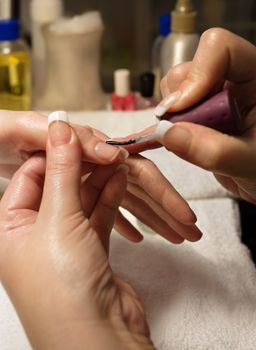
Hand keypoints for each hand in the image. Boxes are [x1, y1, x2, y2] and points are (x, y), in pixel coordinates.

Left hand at [0, 118, 154, 349]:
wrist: (100, 337)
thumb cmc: (62, 286)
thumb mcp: (57, 219)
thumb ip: (61, 171)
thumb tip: (60, 129)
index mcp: (10, 226)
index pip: (32, 175)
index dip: (56, 154)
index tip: (80, 138)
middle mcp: (35, 233)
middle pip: (60, 186)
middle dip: (83, 167)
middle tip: (107, 150)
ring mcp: (64, 242)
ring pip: (83, 200)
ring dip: (101, 181)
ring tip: (119, 162)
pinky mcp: (90, 250)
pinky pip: (98, 216)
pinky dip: (110, 199)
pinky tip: (121, 181)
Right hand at [129, 28, 255, 203]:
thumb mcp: (248, 162)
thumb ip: (214, 150)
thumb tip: (166, 133)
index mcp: (255, 78)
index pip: (220, 48)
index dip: (196, 74)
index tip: (181, 109)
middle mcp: (232, 81)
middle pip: (190, 69)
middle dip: (177, 101)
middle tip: (179, 131)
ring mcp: (212, 98)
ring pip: (175, 88)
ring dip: (171, 116)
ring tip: (183, 141)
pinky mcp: (198, 114)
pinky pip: (171, 110)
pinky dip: (163, 126)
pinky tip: (158, 141)